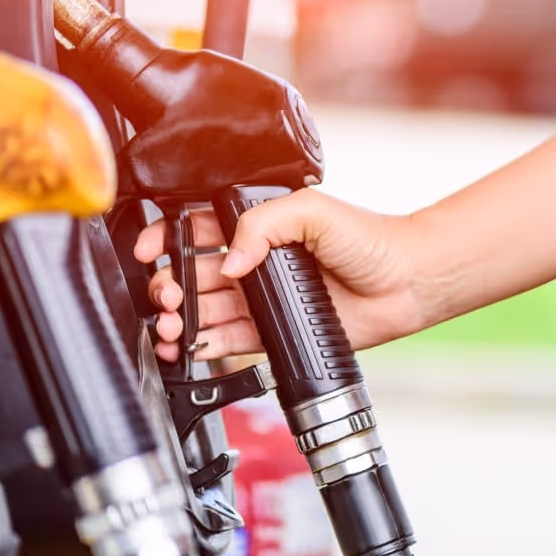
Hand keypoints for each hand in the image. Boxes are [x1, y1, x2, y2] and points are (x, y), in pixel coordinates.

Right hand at [134, 189, 434, 361]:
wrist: (405, 283)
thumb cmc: (370, 239)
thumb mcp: (312, 210)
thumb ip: (262, 223)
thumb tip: (229, 261)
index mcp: (259, 225)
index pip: (197, 227)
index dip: (167, 238)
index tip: (151, 249)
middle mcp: (256, 260)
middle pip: (193, 273)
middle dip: (169, 284)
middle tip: (168, 295)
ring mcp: (263, 297)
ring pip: (204, 309)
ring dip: (179, 318)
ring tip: (170, 325)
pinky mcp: (273, 331)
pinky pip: (229, 340)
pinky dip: (204, 344)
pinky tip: (190, 344)